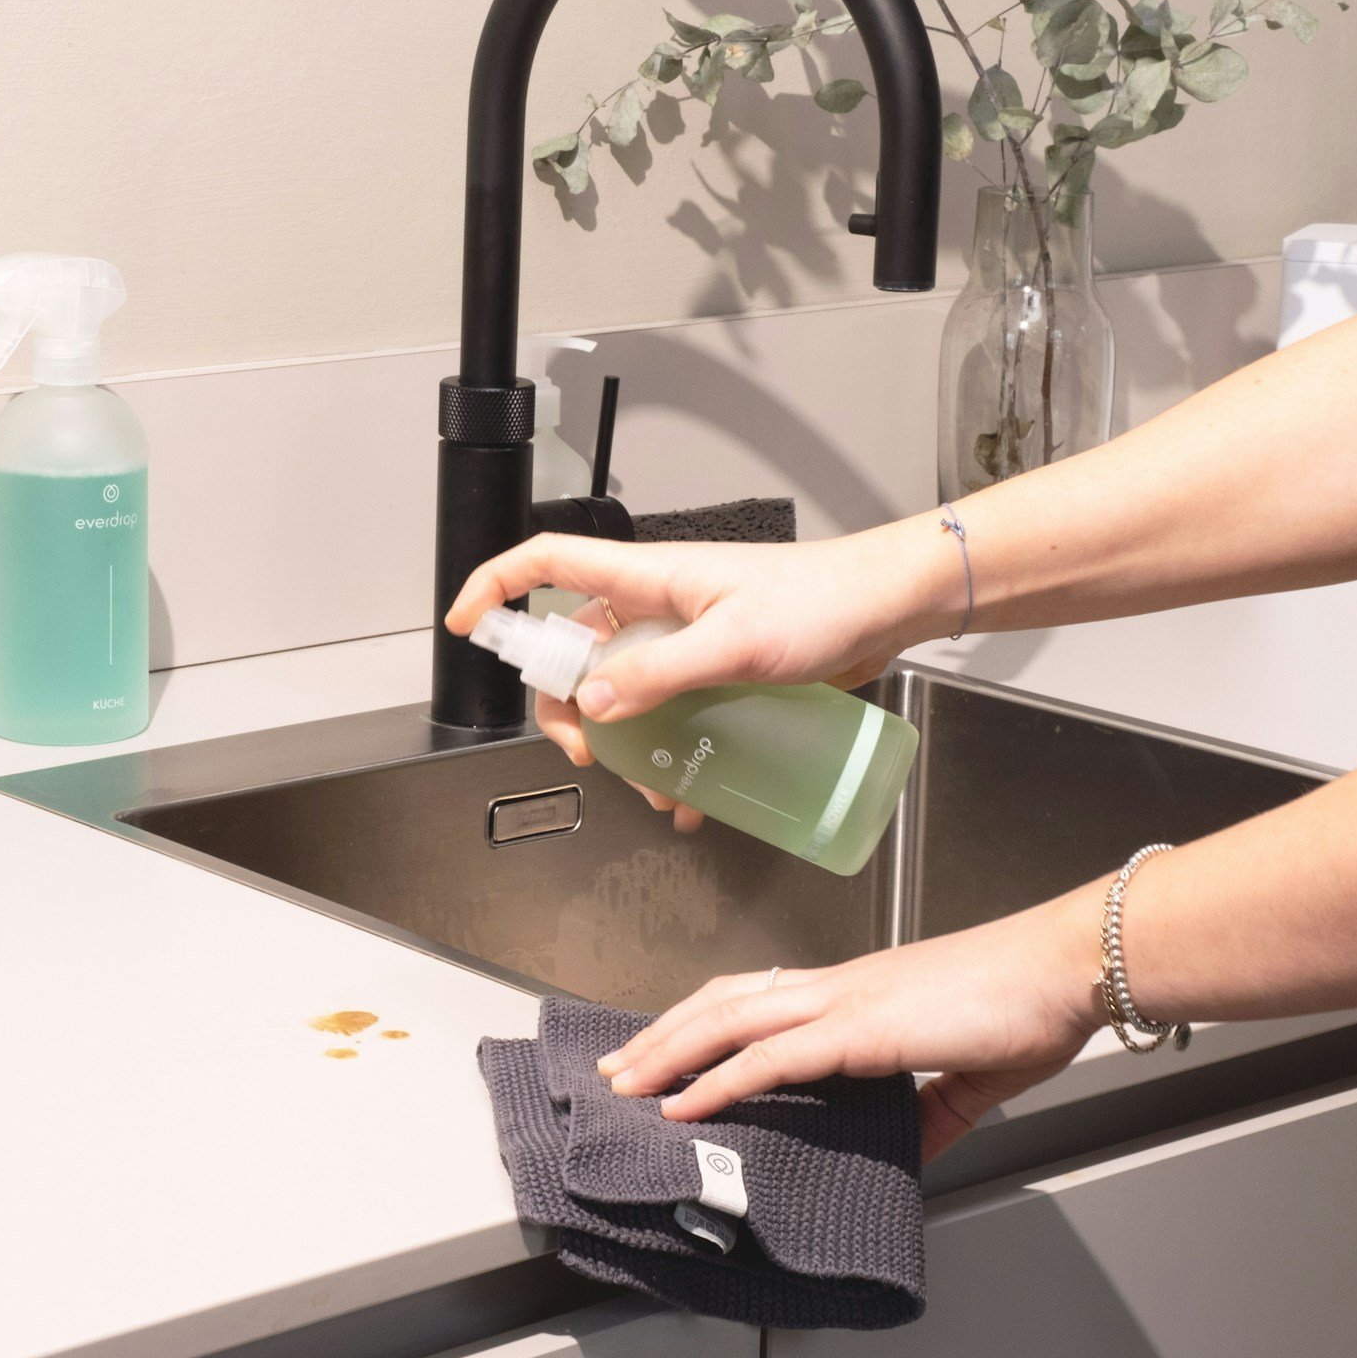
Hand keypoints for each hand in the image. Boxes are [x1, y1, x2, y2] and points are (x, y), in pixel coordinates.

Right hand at [441, 523, 955, 823]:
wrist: (888, 609)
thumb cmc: (823, 600)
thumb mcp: (736, 641)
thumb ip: (663, 672)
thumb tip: (595, 704)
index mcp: (647, 578)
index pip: (546, 565)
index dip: (496, 589)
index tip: (468, 628)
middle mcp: (657, 606)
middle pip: (575, 651)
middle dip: (568, 708)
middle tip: (589, 750)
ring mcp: (685, 641)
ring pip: (623, 693)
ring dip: (625, 746)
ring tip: (655, 785)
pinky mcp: (717, 672)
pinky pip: (670, 714)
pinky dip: (670, 756)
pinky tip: (693, 793)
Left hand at [595, 888, 1104, 1161]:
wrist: (1066, 967)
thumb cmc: (1030, 1003)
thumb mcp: (971, 1073)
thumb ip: (934, 1111)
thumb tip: (911, 1149)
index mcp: (858, 992)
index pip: (757, 998)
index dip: (702, 1020)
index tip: (665, 1049)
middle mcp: (838, 988)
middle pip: (722, 1002)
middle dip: (662, 1036)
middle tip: (616, 1068)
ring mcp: (844, 1003)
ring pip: (728, 1021)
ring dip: (669, 1054)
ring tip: (626, 1085)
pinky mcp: (861, 1029)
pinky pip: (770, 1057)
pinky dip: (719, 1080)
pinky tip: (685, 1103)